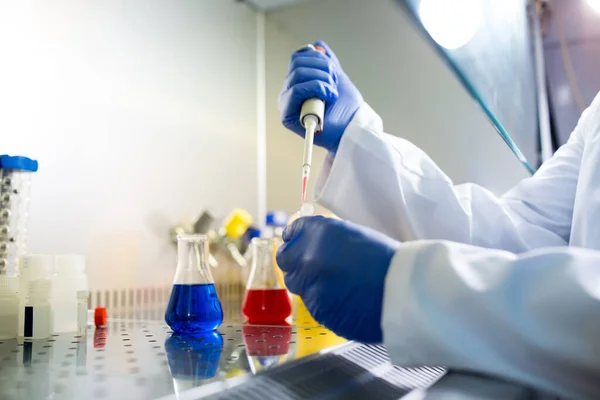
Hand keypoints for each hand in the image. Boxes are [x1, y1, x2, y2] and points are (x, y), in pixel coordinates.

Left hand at [276, 216, 398, 342]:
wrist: (404, 290)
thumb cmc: (387, 260)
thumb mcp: (353, 235)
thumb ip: (326, 239)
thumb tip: (311, 245)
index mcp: (319, 232)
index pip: (292, 233)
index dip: (296, 240)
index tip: (298, 244)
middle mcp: (308, 256)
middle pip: (286, 260)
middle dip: (296, 263)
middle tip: (313, 268)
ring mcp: (310, 285)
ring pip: (297, 284)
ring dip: (310, 284)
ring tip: (334, 286)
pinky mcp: (317, 309)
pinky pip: (312, 304)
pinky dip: (323, 303)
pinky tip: (343, 300)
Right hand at [278, 41, 362, 153]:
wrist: (352, 130)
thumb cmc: (346, 110)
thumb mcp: (337, 78)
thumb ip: (327, 62)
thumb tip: (318, 45)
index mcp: (298, 82)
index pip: (298, 57)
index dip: (317, 58)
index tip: (333, 70)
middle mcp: (289, 91)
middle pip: (296, 63)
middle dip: (322, 69)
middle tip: (334, 83)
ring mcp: (287, 103)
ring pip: (297, 75)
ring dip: (322, 81)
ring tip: (332, 94)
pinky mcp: (287, 116)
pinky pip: (296, 90)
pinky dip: (317, 90)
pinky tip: (328, 99)